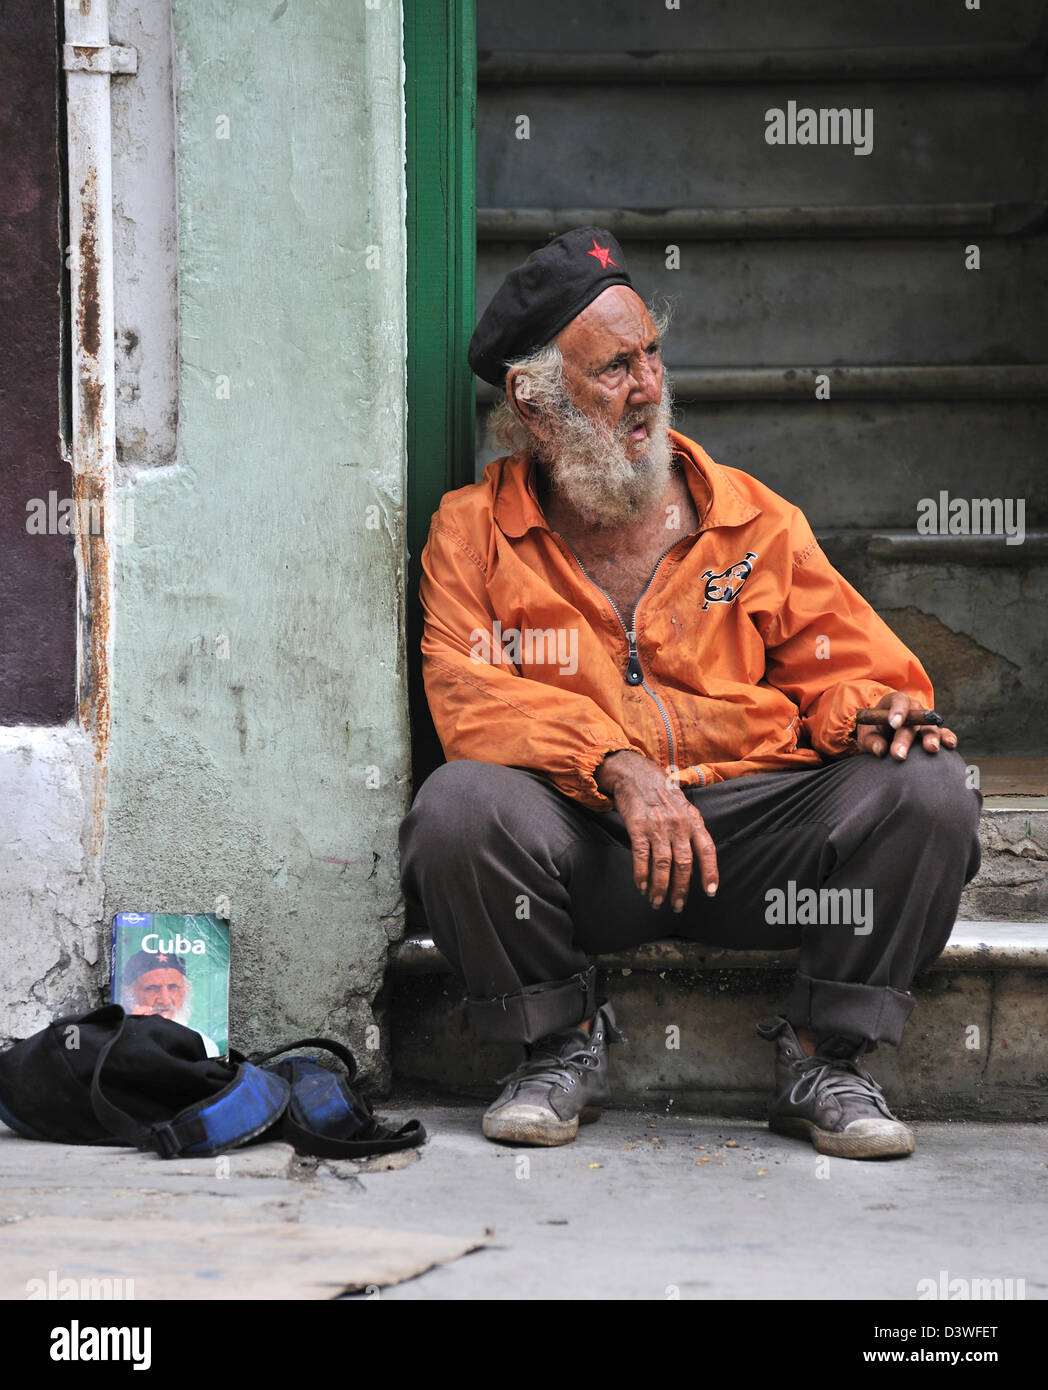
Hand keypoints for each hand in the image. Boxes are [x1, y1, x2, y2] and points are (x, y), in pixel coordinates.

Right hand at [595, 750, 718, 910]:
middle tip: (677, 905)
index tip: (710, 892)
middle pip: (684, 863)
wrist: (636, 774)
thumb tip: (694, 867)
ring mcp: (658, 826)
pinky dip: (641, 874)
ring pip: (663, 864)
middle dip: (681, 889)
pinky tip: (641, 886)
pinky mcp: (638, 826)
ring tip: (657, 901)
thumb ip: (691, 834)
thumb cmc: (662, 795)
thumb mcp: (684, 809)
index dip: (710, 872)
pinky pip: (642, 856)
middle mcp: (678, 824)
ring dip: (660, 887)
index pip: (707, 850)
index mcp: (693, 820)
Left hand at [855, 691, 958, 760]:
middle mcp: (913, 709)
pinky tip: (950, 744)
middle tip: (898, 754)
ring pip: (929, 727)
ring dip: (930, 737)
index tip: (894, 724)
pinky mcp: (934, 732)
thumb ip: (870, 741)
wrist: (884, 734)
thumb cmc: (874, 732)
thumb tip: (880, 749)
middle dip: (905, 738)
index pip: (899, 700)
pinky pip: (943, 733)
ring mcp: (925, 721)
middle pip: (913, 720)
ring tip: (931, 748)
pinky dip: (948, 738)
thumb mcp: (866, 735)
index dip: (898, 710)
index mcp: (894, 702)